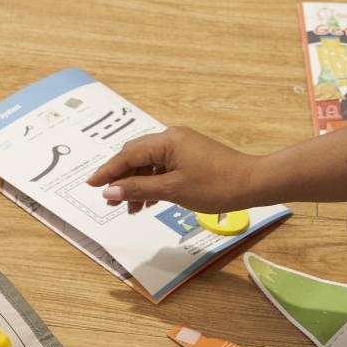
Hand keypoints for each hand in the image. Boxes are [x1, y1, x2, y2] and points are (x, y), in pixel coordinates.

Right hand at [85, 126, 258, 213]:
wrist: (256, 183)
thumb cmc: (217, 186)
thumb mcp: (173, 190)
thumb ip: (138, 189)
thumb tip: (109, 191)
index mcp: (166, 141)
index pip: (127, 155)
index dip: (107, 172)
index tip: (90, 185)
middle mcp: (171, 138)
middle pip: (135, 156)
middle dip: (121, 179)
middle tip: (110, 200)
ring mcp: (182, 146)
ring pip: (149, 163)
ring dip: (137, 184)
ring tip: (132, 208)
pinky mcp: (191, 155)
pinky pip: (162, 166)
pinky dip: (152, 182)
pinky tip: (150, 200)